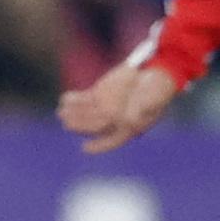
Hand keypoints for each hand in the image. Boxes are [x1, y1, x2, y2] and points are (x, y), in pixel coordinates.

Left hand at [57, 56, 182, 155]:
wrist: (155, 72)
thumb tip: (130, 119)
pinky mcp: (100, 94)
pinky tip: (64, 99)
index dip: (99, 145)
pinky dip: (74, 100)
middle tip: (67, 123)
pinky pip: (85, 99)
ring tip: (61, 113)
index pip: (112, 141)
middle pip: (94, 126)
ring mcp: (106, 107)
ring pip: (86, 113)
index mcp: (130, 127)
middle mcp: (114, 120)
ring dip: (73, 114)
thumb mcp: (154, 98)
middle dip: (80, 126)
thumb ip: (144, 108)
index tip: (85, 148)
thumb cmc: (158, 88)